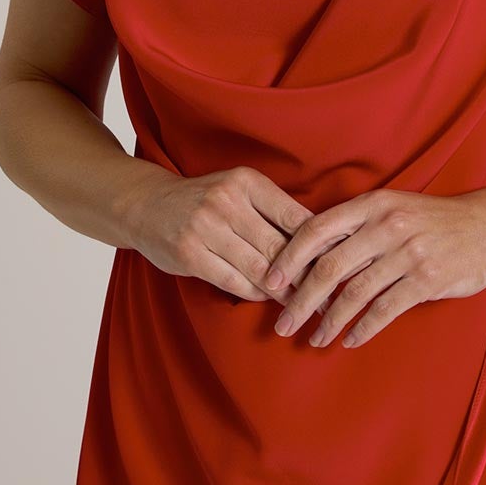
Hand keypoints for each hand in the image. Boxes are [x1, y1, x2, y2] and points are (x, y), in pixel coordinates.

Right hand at [122, 163, 315, 302]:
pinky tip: (267, 299)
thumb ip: (270, 210)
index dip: (317, 242)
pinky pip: (233, 281)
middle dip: (305, 273)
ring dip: (283, 290)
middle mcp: (227, 201)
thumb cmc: (204, 200)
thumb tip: (317, 237)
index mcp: (246, 181)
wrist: (148, 205)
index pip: (292, 215)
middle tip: (327, 292)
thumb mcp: (237, 190)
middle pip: (278, 245)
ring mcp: (206, 228)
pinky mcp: (190, 254)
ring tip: (303, 303)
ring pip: (257, 268)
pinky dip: (254, 293)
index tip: (337, 261)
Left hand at [263, 188, 485, 349]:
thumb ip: (357, 227)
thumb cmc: (432, 221)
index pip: (317, 229)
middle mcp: (387, 225)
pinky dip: (362, 329)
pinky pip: (384, 310)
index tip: (268, 283)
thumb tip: (309, 255)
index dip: (289, 258)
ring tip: (313, 340)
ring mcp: (408, 252)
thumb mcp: (393, 208)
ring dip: (329, 322)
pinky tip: (349, 340)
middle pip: (329, 267)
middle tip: (281, 324)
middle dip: (300, 300)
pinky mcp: (427, 279)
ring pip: (354, 294)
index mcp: (373, 204)